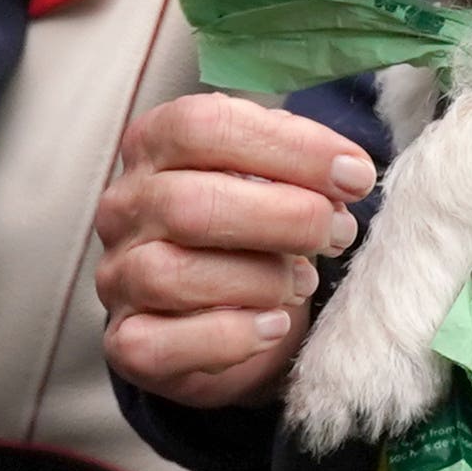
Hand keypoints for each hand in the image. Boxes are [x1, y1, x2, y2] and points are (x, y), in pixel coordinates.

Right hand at [93, 93, 374, 411]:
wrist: (215, 314)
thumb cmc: (247, 229)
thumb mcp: (267, 179)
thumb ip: (296, 166)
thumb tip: (346, 175)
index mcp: (154, 144)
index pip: (205, 126)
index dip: (290, 148)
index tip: (354, 175)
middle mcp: (124, 206)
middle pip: (190, 203)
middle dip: (285, 218)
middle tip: (339, 233)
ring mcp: (118, 276)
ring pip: (173, 275)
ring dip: (260, 280)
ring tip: (302, 282)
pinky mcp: (127, 342)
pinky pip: (159, 344)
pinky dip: (230, 337)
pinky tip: (273, 325)